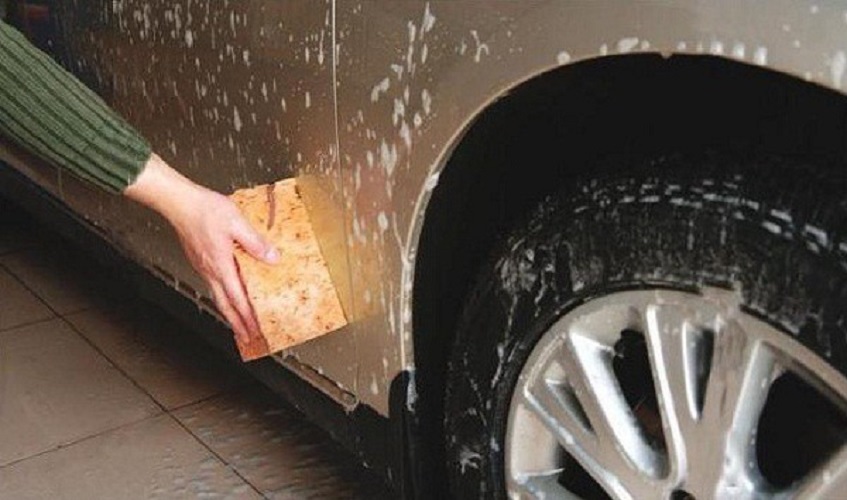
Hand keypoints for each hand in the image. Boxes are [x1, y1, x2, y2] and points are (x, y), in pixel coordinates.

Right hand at [125, 154, 278, 342]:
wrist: (179, 202)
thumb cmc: (204, 209)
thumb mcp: (237, 223)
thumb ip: (255, 243)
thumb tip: (272, 258)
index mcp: (220, 264)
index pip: (237, 298)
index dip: (247, 317)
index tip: (256, 331)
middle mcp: (210, 270)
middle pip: (225, 305)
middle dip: (237, 324)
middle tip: (247, 338)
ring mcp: (203, 266)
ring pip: (218, 296)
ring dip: (230, 312)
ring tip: (239, 322)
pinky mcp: (200, 259)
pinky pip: (213, 284)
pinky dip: (223, 296)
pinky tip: (228, 293)